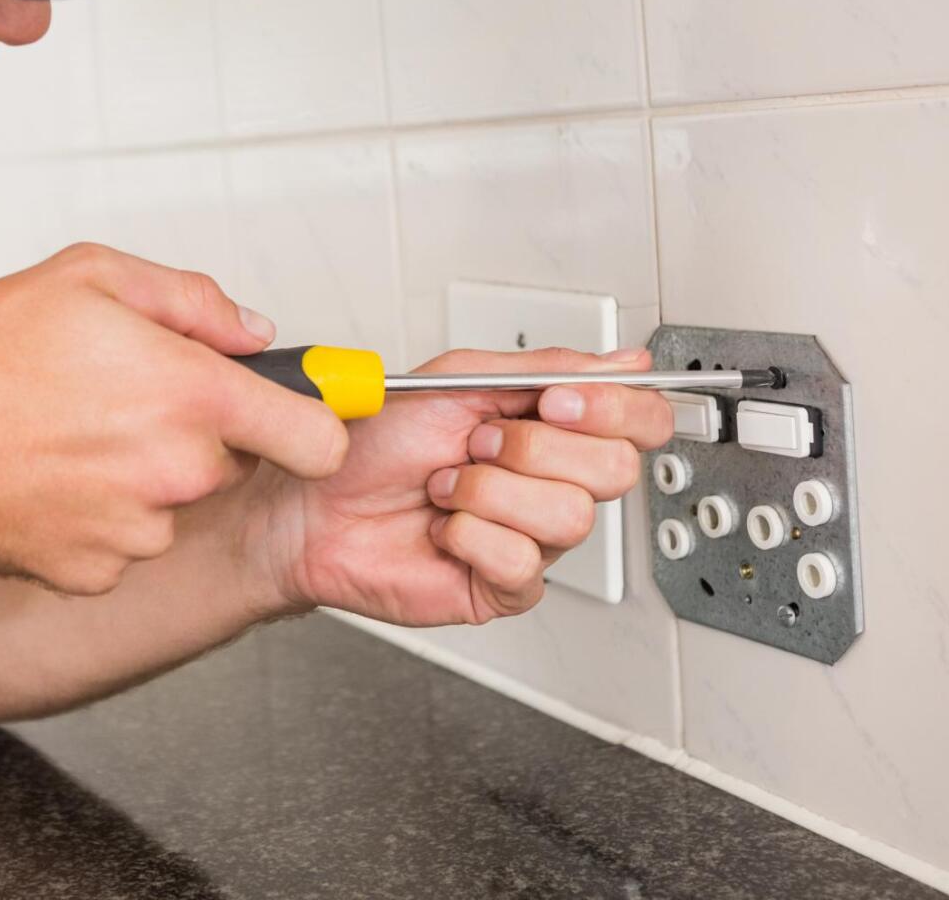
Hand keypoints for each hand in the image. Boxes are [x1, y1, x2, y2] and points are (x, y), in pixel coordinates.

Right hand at [0, 244, 348, 595]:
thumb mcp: (89, 276)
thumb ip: (192, 300)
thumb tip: (252, 332)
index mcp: (193, 395)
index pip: (317, 437)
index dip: (315, 424)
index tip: (302, 416)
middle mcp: (177, 472)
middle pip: (231, 461)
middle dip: (193, 432)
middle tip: (120, 399)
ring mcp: (138, 531)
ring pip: (172, 502)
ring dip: (141, 476)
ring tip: (69, 436)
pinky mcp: (95, 572)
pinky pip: (122, 541)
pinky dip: (96, 517)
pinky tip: (48, 479)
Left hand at [249, 347, 673, 625]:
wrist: (310, 502)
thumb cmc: (371, 444)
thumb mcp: (457, 380)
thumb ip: (546, 366)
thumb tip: (628, 363)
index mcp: (550, 428)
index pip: (638, 420)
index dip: (614, 410)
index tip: (555, 401)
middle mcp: (550, 482)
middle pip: (616, 470)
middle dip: (533, 448)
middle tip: (476, 442)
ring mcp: (531, 537)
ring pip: (569, 516)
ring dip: (489, 490)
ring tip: (445, 485)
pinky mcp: (503, 586)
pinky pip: (522, 561)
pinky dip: (469, 534)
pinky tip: (441, 527)